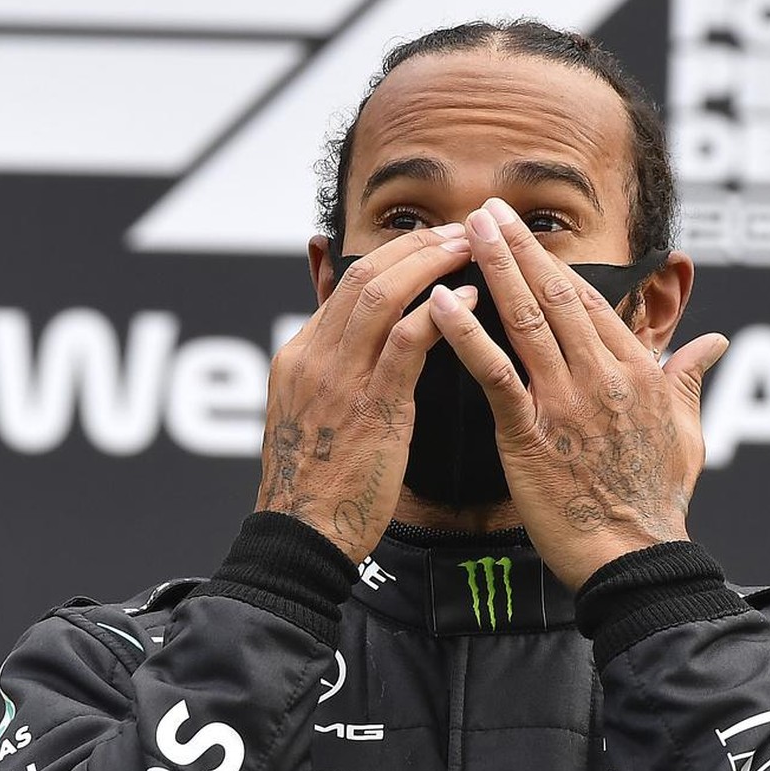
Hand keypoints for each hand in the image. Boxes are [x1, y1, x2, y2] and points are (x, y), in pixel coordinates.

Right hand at [258, 225, 476, 561]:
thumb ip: (338, 376)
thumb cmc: (318, 489)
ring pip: (381, 294)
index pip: (345, 285)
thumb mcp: (313, 418)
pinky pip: (406, 342)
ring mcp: (337, 379)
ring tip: (471, 249)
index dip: (394, 256)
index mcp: (297, 356)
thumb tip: (369, 349)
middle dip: (417, 245)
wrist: (301, 539)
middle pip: (363, 275)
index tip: (433, 244)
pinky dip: (441, 313)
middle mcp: (312, 357)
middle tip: (462, 231)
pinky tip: (471, 299)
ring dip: (431, 263)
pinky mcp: (369, 407)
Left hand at [427, 199, 728, 589]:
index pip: (591, 302)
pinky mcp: (530, 434)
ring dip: (494, 270)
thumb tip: (715, 341)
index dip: (555, 264)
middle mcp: (602, 376)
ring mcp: (565, 402)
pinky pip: (494, 373)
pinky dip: (465, 335)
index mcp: (638, 372)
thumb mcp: (688, 432)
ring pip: (526, 321)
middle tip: (487, 208)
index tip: (528, 234)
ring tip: (467, 231)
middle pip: (556, 296)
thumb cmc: (659, 501)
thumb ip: (691, 378)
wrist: (635, 558)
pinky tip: (438, 304)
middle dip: (519, 248)